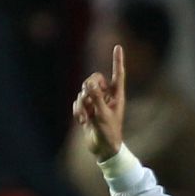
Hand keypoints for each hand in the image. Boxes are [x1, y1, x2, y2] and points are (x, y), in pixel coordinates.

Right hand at [73, 45, 125, 160]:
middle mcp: (107, 96)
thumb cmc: (109, 133)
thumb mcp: (103, 115)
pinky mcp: (86, 109)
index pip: (117, 74)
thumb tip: (89, 82)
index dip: (117, 61)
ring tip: (88, 116)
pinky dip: (78, 111)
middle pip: (94, 79)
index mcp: (117, 96)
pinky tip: (83, 121)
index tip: (118, 46)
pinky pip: (77, 102)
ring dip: (82, 103)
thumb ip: (96, 97)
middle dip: (88, 87)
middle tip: (90, 101)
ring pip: (83, 91)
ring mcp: (96, 102)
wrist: (103, 149)